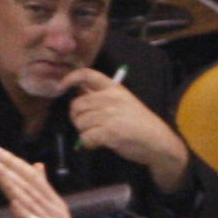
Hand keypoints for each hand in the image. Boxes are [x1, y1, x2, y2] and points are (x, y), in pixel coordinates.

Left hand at [0, 147, 92, 217]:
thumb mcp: (54, 217)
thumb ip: (44, 193)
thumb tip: (38, 167)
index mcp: (54, 205)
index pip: (33, 178)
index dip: (14, 163)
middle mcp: (54, 212)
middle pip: (29, 185)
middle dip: (9, 168)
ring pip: (30, 200)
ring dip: (11, 184)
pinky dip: (25, 214)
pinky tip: (14, 204)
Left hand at [58, 69, 190, 194]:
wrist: (157, 141)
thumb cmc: (138, 123)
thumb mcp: (123, 101)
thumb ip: (102, 97)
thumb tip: (78, 96)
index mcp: (113, 88)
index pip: (86, 74)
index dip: (70, 79)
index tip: (61, 87)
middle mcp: (109, 98)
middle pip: (77, 104)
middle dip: (77, 117)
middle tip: (86, 125)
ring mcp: (109, 115)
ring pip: (80, 122)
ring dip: (84, 132)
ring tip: (97, 135)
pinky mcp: (108, 132)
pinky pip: (85, 137)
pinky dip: (88, 143)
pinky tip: (98, 143)